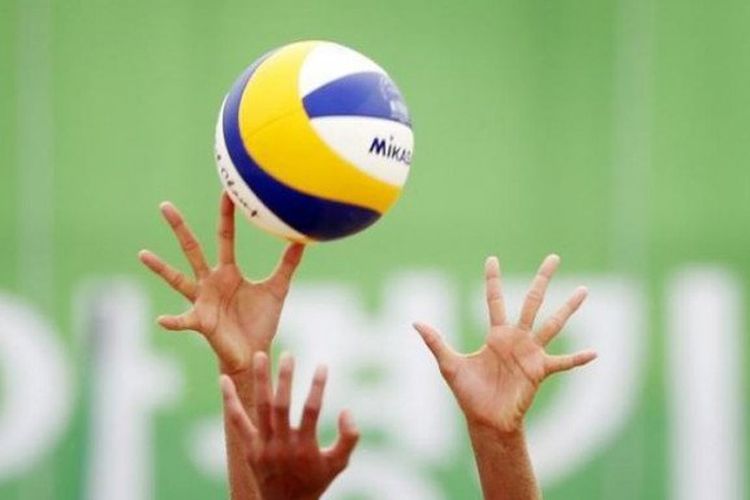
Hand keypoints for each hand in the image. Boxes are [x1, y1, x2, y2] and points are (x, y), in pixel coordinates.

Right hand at [139, 193, 304, 372]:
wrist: (254, 352)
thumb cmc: (261, 321)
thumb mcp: (277, 289)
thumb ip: (287, 265)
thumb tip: (303, 241)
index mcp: (228, 272)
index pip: (225, 237)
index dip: (226, 216)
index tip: (225, 192)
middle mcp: (210, 281)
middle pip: (192, 249)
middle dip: (179, 228)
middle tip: (164, 205)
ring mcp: (202, 300)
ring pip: (178, 280)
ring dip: (160, 268)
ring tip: (143, 254)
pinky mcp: (201, 322)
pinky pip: (184, 321)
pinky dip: (173, 321)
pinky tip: (161, 319)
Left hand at [221, 352, 358, 499]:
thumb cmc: (316, 481)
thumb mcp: (338, 463)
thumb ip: (349, 438)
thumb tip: (347, 411)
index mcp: (304, 448)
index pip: (311, 411)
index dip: (317, 387)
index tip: (322, 365)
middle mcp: (281, 446)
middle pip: (281, 406)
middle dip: (284, 379)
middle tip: (288, 355)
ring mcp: (262, 447)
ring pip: (260, 409)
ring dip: (259, 381)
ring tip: (259, 356)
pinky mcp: (249, 448)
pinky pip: (237, 421)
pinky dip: (229, 400)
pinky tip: (223, 380)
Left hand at [414, 255, 595, 433]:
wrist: (485, 420)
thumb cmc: (469, 394)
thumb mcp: (449, 364)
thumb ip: (436, 342)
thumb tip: (415, 323)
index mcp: (496, 335)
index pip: (495, 300)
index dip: (493, 280)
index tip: (492, 259)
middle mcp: (516, 339)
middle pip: (532, 301)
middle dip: (542, 279)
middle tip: (553, 257)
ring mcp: (530, 353)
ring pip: (552, 324)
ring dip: (568, 308)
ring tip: (582, 290)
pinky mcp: (539, 371)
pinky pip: (563, 363)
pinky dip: (578, 359)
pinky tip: (595, 352)